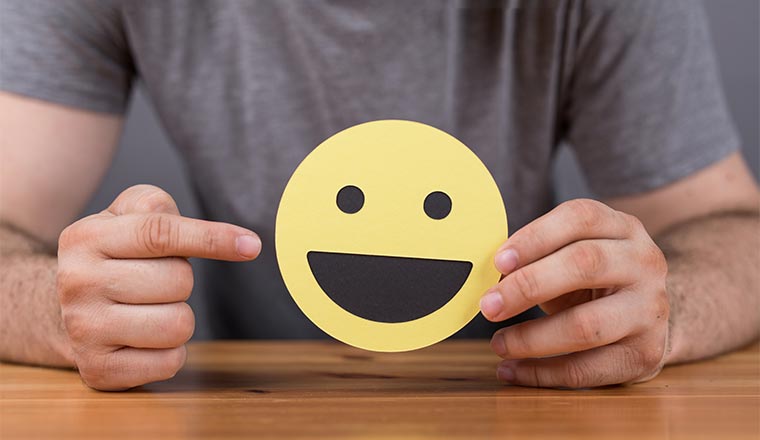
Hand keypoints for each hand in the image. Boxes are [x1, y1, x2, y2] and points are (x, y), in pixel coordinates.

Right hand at [57, 185, 260, 389]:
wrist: (58, 309)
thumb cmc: (113, 256)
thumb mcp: (126, 216)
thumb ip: (161, 207)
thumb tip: (225, 237)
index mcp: (86, 237)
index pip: (159, 233)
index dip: (211, 238)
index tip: (251, 245)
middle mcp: (77, 282)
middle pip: (178, 281)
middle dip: (181, 280)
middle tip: (153, 282)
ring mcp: (83, 330)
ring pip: (178, 325)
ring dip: (178, 317)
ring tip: (149, 310)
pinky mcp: (98, 369)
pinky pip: (170, 362)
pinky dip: (170, 352)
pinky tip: (144, 339)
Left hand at [480, 199, 668, 387]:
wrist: (648, 313)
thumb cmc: (595, 278)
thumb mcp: (572, 254)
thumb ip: (537, 257)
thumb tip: (489, 280)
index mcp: (622, 227)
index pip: (580, 218)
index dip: (535, 237)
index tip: (498, 261)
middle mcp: (644, 262)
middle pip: (585, 264)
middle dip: (528, 285)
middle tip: (488, 305)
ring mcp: (650, 309)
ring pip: (587, 325)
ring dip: (532, 338)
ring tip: (498, 344)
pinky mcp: (645, 354)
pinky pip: (588, 369)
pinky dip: (543, 373)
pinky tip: (513, 370)